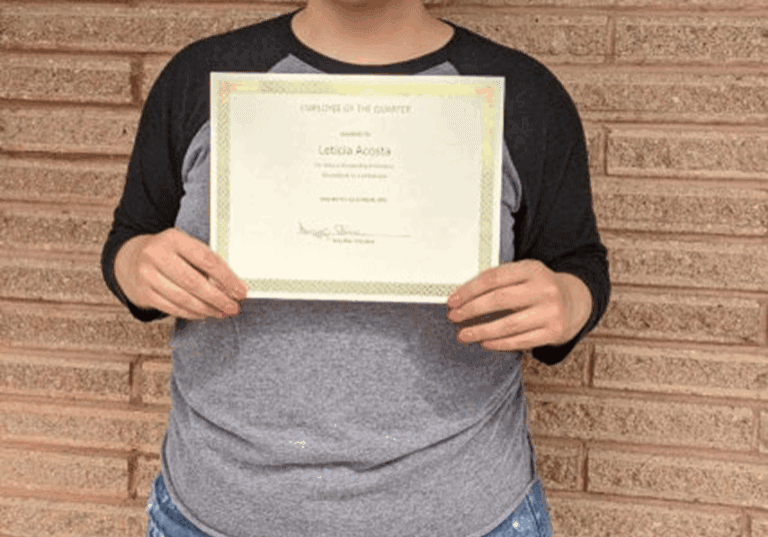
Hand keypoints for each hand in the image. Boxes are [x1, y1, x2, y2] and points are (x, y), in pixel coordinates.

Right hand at [114, 228, 247, 319]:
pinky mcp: (143, 293)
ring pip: (183, 298)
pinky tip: (204, 313)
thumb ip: (205, 263)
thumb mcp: (185, 247)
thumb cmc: (168, 254)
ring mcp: (147, 275)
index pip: (206, 259)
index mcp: (173, 238)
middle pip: (194, 282)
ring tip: (222, 312)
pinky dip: (192, 313)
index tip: (240, 290)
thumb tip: (232, 285)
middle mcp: (157, 254)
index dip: (226, 278)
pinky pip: (172, 308)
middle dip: (218, 298)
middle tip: (234, 306)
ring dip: (207, 308)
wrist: (130, 259)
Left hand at [445, 259, 591, 351]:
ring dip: (481, 331)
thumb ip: (500, 281)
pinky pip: (521, 340)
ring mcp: (551, 311)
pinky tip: (484, 343)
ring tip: (463, 335)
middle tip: (454, 317)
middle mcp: (544, 289)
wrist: (575, 302)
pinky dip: (500, 343)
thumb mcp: (524, 274)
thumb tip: (462, 297)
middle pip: (499, 299)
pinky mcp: (554, 332)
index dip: (469, 290)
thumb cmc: (538, 288)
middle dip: (472, 310)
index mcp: (532, 269)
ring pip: (509, 324)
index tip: (452, 301)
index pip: (494, 278)